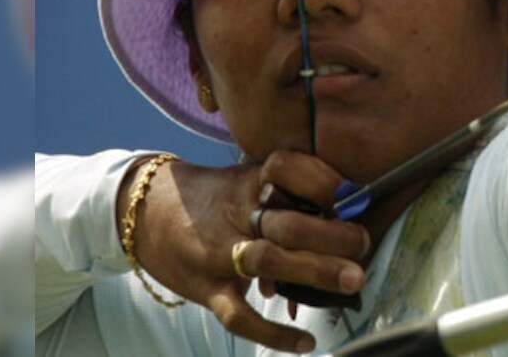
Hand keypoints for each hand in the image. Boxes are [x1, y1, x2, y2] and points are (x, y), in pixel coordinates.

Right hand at [116, 150, 369, 352]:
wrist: (144, 213)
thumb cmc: (214, 199)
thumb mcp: (247, 181)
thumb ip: (289, 195)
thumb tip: (346, 217)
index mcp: (250, 182)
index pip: (285, 168)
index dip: (320, 178)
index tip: (352, 191)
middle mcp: (236, 215)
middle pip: (286, 221)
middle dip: (330, 234)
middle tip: (363, 243)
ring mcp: (219, 254)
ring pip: (268, 262)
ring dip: (315, 271)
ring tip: (353, 280)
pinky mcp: (206, 289)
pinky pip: (240, 315)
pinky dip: (273, 333)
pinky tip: (306, 343)